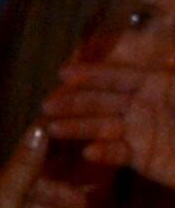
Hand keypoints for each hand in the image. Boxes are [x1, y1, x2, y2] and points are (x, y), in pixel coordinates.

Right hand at [38, 52, 174, 182]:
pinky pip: (118, 154)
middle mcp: (144, 104)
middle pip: (103, 101)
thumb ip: (173, 66)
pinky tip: (88, 153)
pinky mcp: (142, 158)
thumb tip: (167, 49)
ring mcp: (141, 131)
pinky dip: (104, 154)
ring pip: (103, 127)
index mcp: (157, 82)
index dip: (92, 73)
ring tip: (53, 130)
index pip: (119, 75)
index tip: (64, 73)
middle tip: (46, 105)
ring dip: (78, 127)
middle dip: (74, 102)